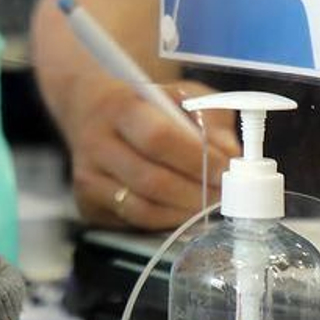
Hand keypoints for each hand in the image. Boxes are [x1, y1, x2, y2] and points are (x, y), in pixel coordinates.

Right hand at [67, 79, 241, 229]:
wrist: (89, 110)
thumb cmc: (144, 104)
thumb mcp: (179, 96)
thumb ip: (210, 119)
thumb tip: (232, 155)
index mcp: (120, 108)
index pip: (158, 138)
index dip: (195, 159)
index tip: (224, 169)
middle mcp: (97, 144)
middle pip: (151, 180)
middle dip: (195, 193)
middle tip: (223, 197)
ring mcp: (88, 178)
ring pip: (142, 209)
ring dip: (183, 214)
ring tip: (208, 208)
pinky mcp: (87, 205)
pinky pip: (133, 223)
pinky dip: (164, 223)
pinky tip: (182, 213)